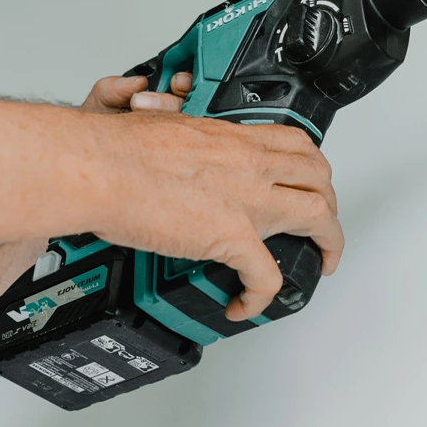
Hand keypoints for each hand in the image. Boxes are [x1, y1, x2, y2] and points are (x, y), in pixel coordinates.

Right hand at [80, 73, 342, 321]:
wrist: (96, 166)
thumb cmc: (116, 147)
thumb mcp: (164, 124)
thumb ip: (184, 136)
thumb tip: (178, 144)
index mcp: (235, 137)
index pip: (297, 144)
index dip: (312, 166)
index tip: (309, 180)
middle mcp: (250, 164)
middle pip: (319, 177)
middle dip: (329, 202)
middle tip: (322, 223)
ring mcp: (248, 200)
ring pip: (318, 217)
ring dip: (327, 242)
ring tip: (319, 260)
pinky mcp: (232, 237)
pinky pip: (267, 275)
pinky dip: (264, 295)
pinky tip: (246, 303)